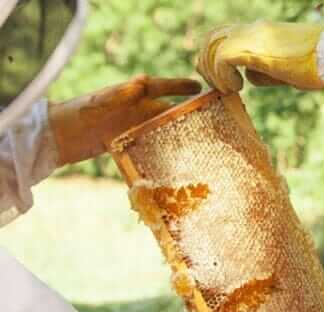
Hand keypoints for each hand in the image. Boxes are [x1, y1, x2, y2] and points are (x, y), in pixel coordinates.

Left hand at [48, 76, 201, 165]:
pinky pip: (148, 145)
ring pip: (159, 128)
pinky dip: (161, 150)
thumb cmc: (78, 115)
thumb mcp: (100, 101)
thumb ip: (121, 93)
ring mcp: (129, 126)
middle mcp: (133, 109)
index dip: (179, 87)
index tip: (199, 88)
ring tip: (198, 142)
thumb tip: (144, 82)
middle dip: (185, 113)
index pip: (160, 87)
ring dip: (176, 134)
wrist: (58, 136)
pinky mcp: (124, 142)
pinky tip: (174, 161)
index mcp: (129, 95)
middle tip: (209, 118)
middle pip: (164, 110)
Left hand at [196, 22, 323, 92]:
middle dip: (207, 63)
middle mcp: (252, 29)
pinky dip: (223, 75)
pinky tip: (237, 88)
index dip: (216, 57)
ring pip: (211, 45)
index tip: (227, 80)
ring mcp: (251, 36)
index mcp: (261, 30)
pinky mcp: (253, 49)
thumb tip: (250, 77)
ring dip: (213, 71)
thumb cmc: (319, 66)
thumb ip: (265, 70)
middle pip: (211, 37)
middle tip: (220, 87)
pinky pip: (222, 58)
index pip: (225, 35)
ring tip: (229, 89)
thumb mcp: (286, 68)